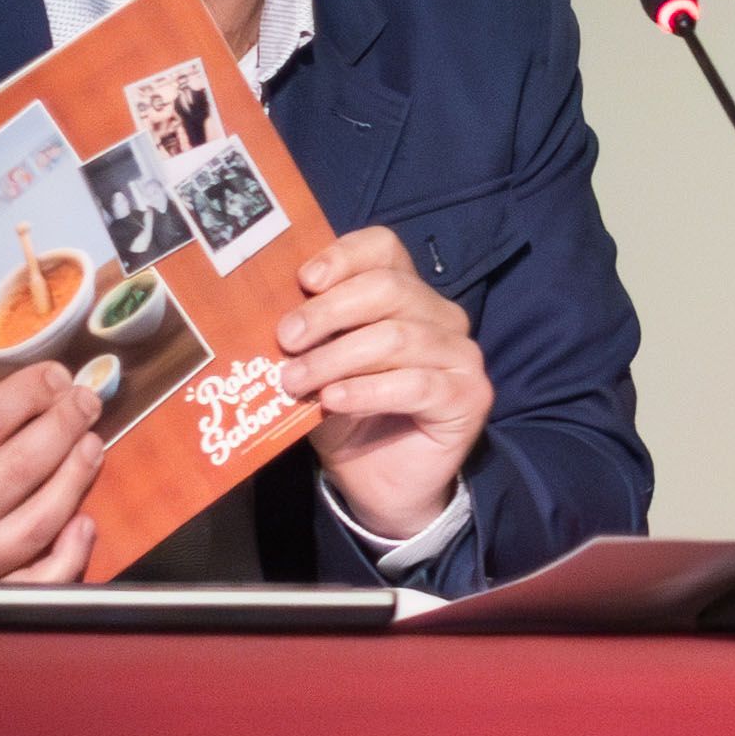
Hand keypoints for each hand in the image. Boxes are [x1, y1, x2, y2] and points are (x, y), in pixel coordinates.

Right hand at [0, 370, 102, 583]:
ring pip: (41, 521)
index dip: (31, 393)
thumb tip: (23, 404)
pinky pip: (37, 581)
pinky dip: (70, 553)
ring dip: (76, 478)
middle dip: (65, 426)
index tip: (55, 375)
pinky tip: (84, 521)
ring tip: (91, 444)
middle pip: (25, 467)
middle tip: (86, 401)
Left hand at [271, 223, 487, 541]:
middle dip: (329, 311)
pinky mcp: (469, 396)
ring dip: (337, 358)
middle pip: (389, 288)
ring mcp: (461, 355)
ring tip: (296, 381)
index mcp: (405, 295)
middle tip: (286, 340)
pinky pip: (415, 384)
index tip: (303, 280)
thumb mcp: (317, 367)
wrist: (379, 486)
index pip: (384, 249)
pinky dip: (367, 390)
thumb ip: (306, 337)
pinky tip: (334, 400)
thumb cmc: (347, 417)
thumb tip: (266, 312)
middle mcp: (441, 316)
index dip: (343, 256)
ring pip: (397, 337)